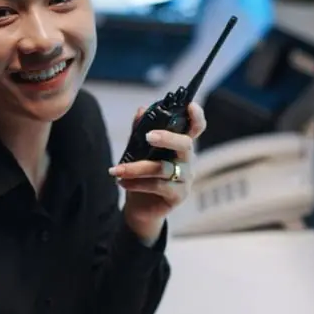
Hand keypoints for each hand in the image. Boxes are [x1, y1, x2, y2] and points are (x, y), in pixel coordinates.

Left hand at [109, 103, 206, 241]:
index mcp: (180, 145)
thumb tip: (142, 110)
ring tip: (117, 170)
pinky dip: (137, 183)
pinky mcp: (179, 195)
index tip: (189, 106)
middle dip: (167, 138)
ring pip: (163, 168)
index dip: (197, 116)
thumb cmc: (142, 176)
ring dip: (136, 168)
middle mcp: (187, 160)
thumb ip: (140, 132)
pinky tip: (122, 182)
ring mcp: (185, 178)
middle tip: (148, 136)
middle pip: (185, 144)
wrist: (140, 208)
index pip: (195, 128)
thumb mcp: (138, 152)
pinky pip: (158, 186)